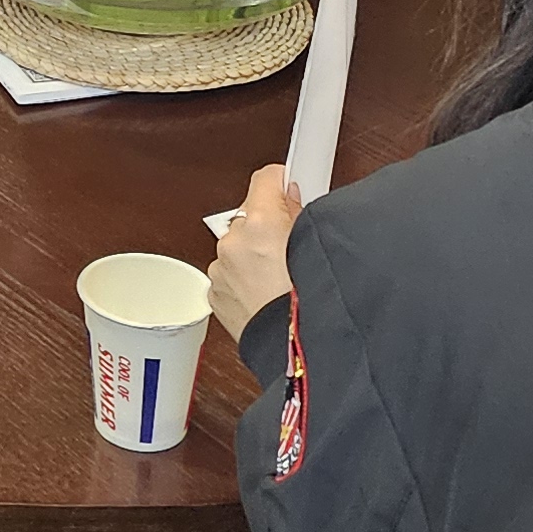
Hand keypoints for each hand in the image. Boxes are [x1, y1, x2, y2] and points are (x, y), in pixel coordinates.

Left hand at [209, 163, 295, 339]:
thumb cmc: (311, 305)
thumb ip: (299, 215)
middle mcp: (233, 243)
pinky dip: (244, 279)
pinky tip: (266, 295)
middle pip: (249, 215)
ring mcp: (220, 269)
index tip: (288, 187)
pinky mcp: (214, 293)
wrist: (294, 353)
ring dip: (253, 255)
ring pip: (237, 247)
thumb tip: (290, 197)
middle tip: (290, 244)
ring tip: (280, 279)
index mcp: (260, 224)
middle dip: (267, 224)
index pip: (264, 179)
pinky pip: (229, 274)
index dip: (279, 182)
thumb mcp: (318, 248)